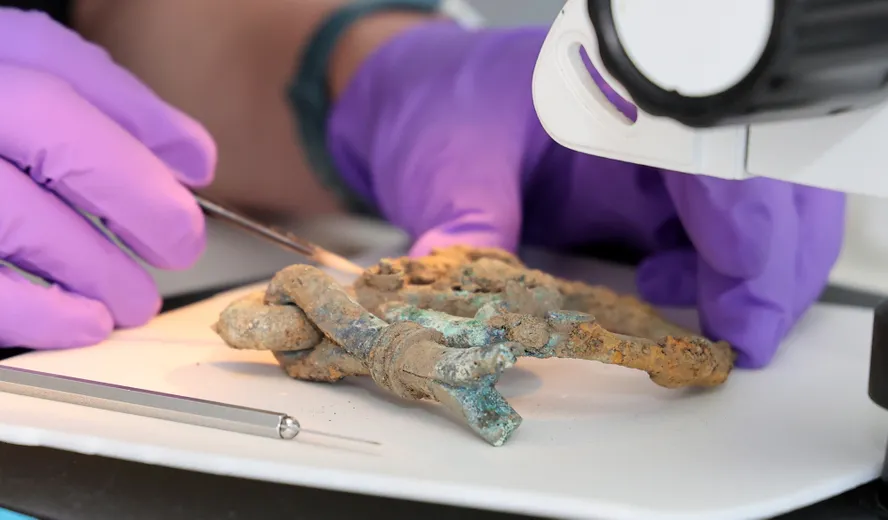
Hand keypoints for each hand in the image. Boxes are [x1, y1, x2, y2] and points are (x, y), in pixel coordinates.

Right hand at [0, 10, 214, 348]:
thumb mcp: (20, 91)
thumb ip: (107, 112)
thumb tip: (192, 161)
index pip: (56, 61)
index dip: (138, 116)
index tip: (196, 169)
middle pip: (45, 125)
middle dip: (134, 190)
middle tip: (181, 244)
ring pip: (16, 213)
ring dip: (96, 265)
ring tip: (135, 300)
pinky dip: (41, 313)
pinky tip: (86, 324)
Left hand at [326, 21, 845, 367]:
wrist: (416, 97)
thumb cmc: (434, 106)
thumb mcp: (447, 168)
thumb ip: (470, 233)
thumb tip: (476, 312)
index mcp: (611, 92)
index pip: (714, 151)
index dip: (744, 224)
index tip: (745, 295)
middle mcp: (649, 123)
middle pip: (759, 182)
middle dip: (770, 262)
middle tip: (749, 333)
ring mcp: (651, 162)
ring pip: (749, 212)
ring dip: (753, 274)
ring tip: (721, 325)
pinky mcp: (642, 197)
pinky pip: (710, 235)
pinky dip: (719, 276)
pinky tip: (672, 294)